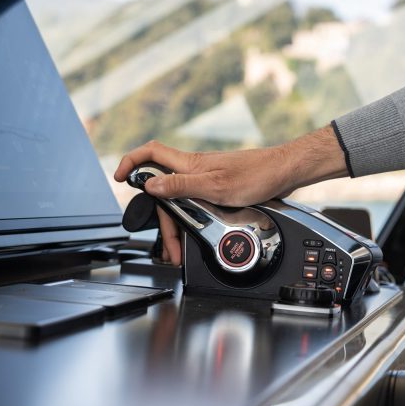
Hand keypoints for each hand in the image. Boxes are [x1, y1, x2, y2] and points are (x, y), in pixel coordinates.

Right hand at [113, 126, 347, 263]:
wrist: (285, 174)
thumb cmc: (257, 176)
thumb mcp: (216, 186)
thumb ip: (181, 186)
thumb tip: (151, 184)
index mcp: (190, 165)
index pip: (151, 154)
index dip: (131, 162)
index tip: (119, 176)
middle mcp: (195, 170)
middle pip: (163, 191)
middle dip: (160, 220)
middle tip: (166, 247)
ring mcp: (207, 179)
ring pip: (180, 201)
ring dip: (176, 226)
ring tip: (180, 251)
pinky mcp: (219, 188)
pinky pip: (195, 204)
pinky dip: (191, 222)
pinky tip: (195, 235)